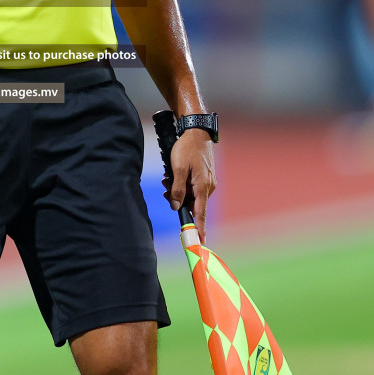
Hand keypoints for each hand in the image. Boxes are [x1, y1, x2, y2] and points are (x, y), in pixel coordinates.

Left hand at [168, 128, 216, 242]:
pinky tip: (173, 176)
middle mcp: (208, 187)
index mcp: (202, 187)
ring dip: (178, 191)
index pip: (200, 213)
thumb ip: (177, 189)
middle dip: (178, 201)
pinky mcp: (204, 177)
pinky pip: (193, 188)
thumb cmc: (187, 148)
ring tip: (167, 178)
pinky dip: (183, 185)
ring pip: (191, 195)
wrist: (196, 132)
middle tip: (165, 189)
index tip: (199, 242)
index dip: (199, 229)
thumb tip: (175, 206)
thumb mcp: (178, 168)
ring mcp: (207, 182)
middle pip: (192, 204)